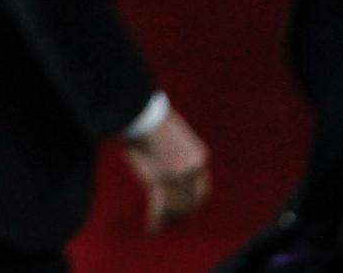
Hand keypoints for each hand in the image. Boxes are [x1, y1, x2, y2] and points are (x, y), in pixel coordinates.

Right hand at [125, 108, 210, 232]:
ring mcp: (176, 177)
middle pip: (189, 202)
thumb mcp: (177, 133)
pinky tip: (150, 230)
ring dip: (167, 217)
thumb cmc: (154, 118)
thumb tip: (171, 163)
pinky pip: (158, 207)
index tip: (185, 208)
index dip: (193, 202)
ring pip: (174, 207)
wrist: (141, 113)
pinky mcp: (158, 181)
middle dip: (180, 213)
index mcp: (199, 157)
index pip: (202, 190)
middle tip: (169, 219)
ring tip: (158, 224)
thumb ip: (180, 152)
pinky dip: (154, 221)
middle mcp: (192, 170)